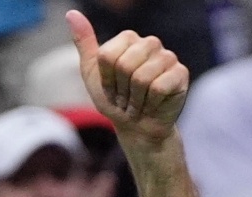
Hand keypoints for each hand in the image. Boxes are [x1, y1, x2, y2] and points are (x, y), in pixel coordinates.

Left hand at [68, 10, 188, 144]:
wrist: (136, 127)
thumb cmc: (115, 100)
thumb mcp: (92, 73)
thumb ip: (84, 43)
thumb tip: (71, 14)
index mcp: (129, 38)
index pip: (107, 56)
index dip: (106, 80)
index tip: (111, 88)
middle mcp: (150, 43)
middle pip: (124, 65)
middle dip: (120, 90)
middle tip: (125, 98)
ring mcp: (168, 57)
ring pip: (141, 77)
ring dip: (134, 100)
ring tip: (138, 102)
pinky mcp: (180, 73)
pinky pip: (158, 88)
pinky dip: (149, 104)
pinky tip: (152, 105)